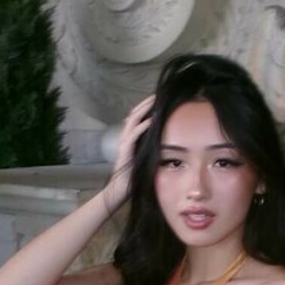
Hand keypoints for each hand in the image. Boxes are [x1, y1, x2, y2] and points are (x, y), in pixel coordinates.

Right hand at [104, 96, 153, 211]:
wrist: (120, 190)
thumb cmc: (134, 176)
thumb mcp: (145, 158)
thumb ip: (150, 148)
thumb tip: (164, 141)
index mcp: (130, 138)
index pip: (138, 117)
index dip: (147, 107)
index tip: (159, 99)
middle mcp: (126, 138)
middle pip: (135, 114)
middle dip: (146, 103)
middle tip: (158, 94)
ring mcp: (124, 143)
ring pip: (133, 120)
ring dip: (144, 109)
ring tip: (155, 100)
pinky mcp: (125, 150)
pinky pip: (134, 135)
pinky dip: (143, 126)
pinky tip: (151, 119)